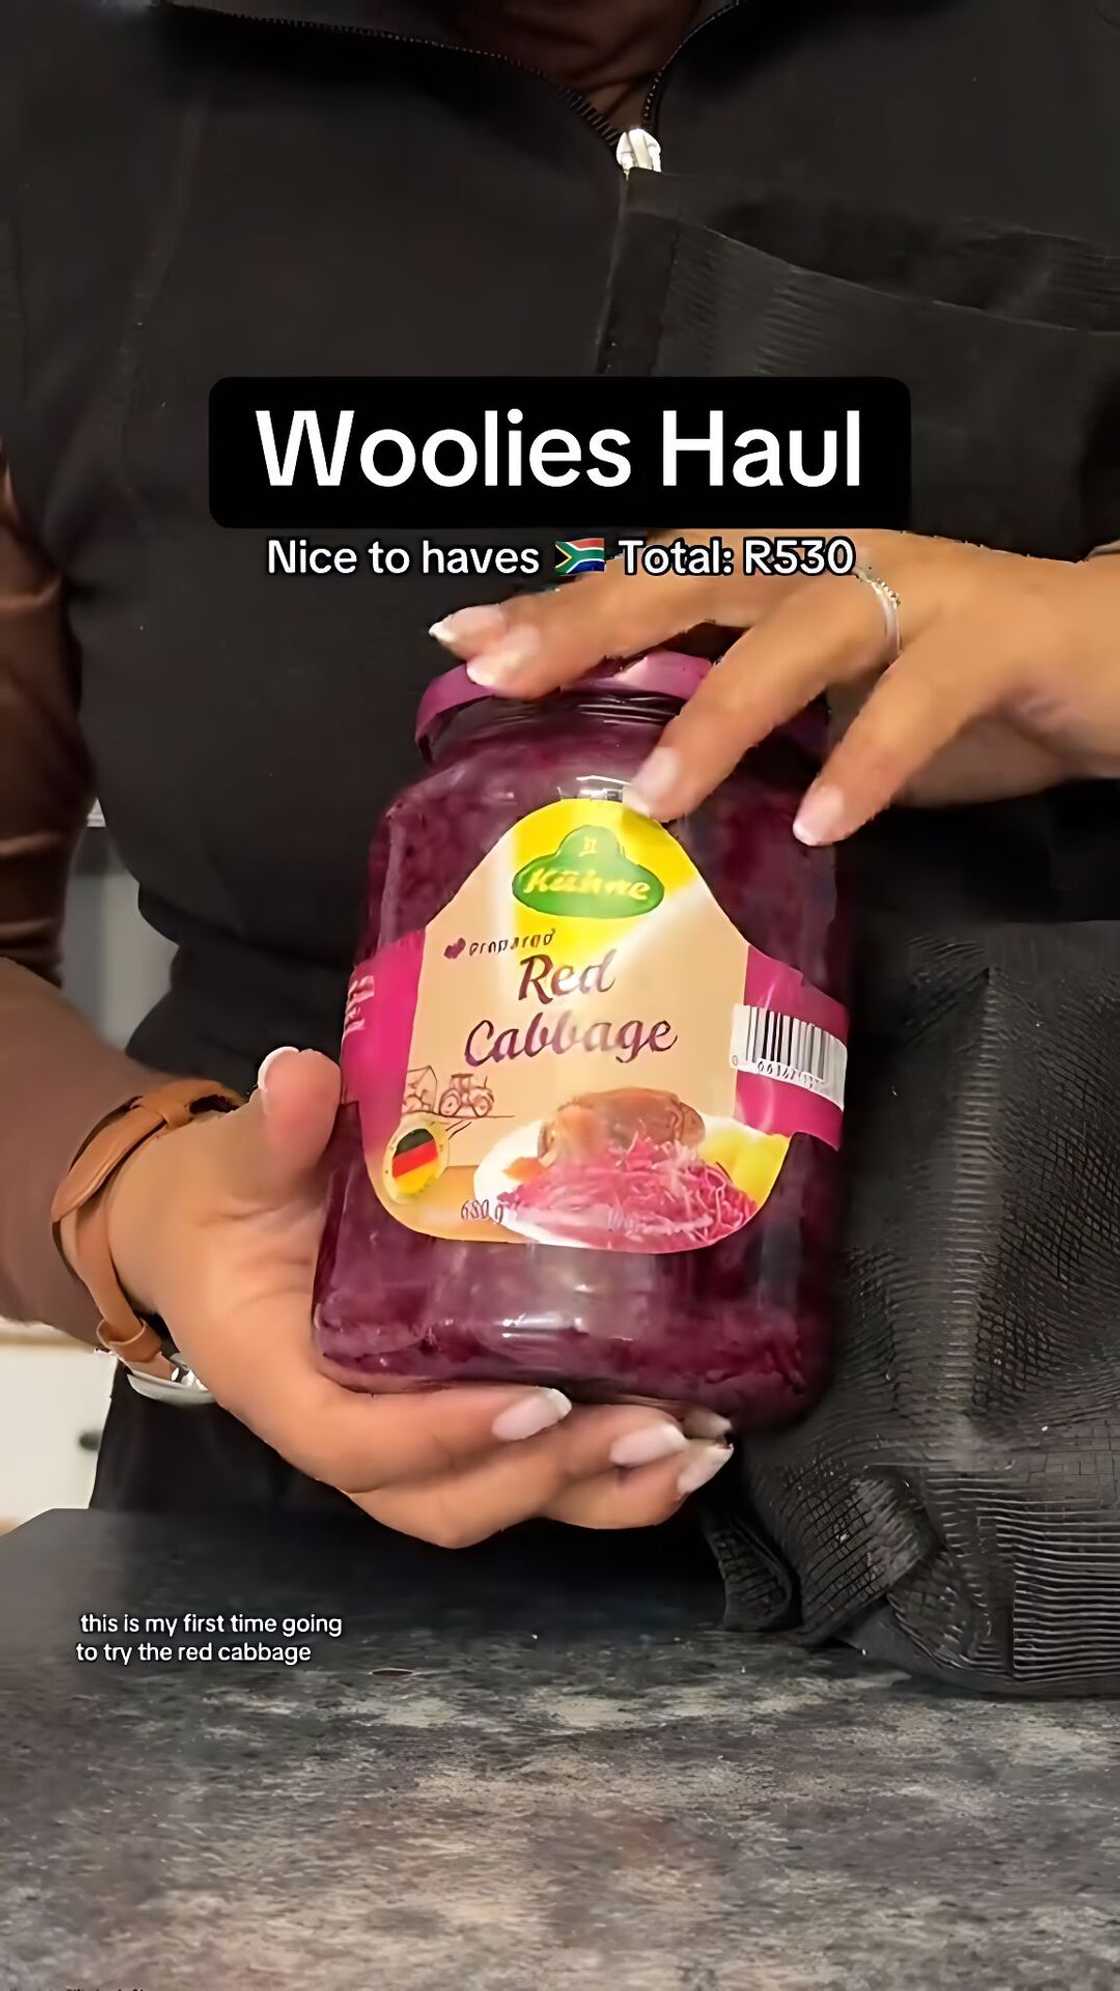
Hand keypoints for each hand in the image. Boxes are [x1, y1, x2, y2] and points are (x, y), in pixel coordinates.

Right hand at [103, 1048, 731, 1546]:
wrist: (214, 1227)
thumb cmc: (224, 1202)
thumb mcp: (233, 1162)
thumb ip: (271, 1130)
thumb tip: (299, 1077)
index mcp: (282, 1381)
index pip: (357, 1443)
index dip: (447, 1437)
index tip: (539, 1400)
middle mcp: (349, 1430)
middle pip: (447, 1498)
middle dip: (550, 1474)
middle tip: (650, 1425)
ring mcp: (411, 1434)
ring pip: (500, 1499)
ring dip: (599, 1490)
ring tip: (691, 1449)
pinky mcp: (460, 1416)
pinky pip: (529, 1472)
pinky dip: (607, 1477)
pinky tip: (686, 1447)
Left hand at [429, 533, 1119, 841]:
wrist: (1115, 664)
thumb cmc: (966, 695)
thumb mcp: (834, 719)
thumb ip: (752, 739)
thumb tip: (638, 803)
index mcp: (787, 576)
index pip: (655, 578)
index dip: (560, 604)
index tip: (463, 638)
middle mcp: (835, 563)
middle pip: (694, 577)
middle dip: (593, 624)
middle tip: (505, 673)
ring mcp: (916, 589)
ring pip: (797, 630)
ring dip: (719, 712)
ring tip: (655, 794)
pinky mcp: (994, 633)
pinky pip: (920, 695)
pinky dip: (868, 759)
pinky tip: (822, 824)